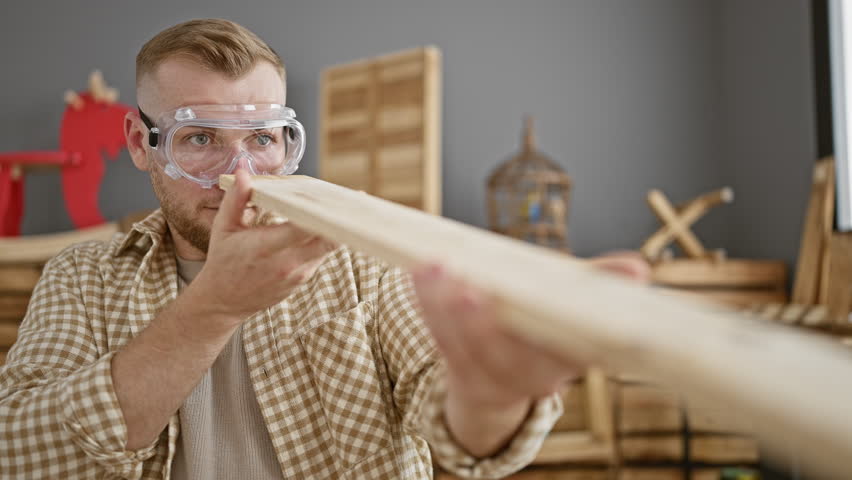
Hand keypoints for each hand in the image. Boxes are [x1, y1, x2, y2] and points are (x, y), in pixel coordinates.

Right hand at [192, 169, 337, 323]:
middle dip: (342, 219)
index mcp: (265, 247)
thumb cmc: (224, 260)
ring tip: (344, 207)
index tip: (334, 196)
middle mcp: (287, 263)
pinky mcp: (304, 279)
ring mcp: (298, 274)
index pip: (303, 228)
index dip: (322, 213)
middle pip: (328, 240)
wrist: (225, 300)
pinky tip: (328, 223)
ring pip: (329, 247)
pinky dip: (327, 238)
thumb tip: (245, 172)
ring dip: (336, 227)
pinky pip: (322, 255)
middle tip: (355, 198)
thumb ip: (236, 199)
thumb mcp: (223, 227)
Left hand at [411, 252, 649, 455]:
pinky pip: (441, 340)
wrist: (504, 378)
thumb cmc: (545, 324)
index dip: (562, 333)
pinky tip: (421, 274)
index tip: (544, 304)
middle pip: (507, 357)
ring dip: (446, 307)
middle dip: (486, 326)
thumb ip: (600, 285)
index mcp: (570, 360)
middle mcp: (534, 379)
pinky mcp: (462, 373)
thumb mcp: (576, 303)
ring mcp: (495, 380)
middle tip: (471, 292)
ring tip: (436, 269)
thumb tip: (637, 269)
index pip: (570, 351)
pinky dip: (429, 305)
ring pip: (466, 348)